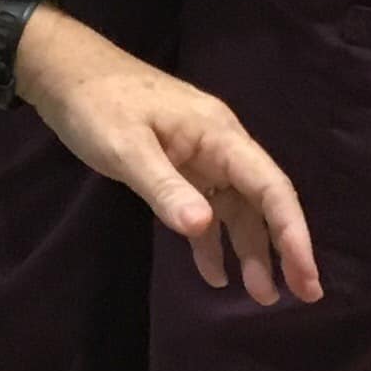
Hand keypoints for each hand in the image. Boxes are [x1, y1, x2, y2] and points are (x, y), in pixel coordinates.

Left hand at [16, 14, 321, 304]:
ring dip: (250, 250)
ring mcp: (200, 158)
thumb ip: (163, 187)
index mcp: (218, 135)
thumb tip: (203, 226)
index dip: (292, 232)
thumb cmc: (97, 104)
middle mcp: (219, 147)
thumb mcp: (126, 148)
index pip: (270, 186)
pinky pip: (206, 209)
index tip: (305, 273)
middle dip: (284, 247)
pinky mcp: (179, 168)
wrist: (65, 74)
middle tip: (302, 295)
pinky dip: (211, 241)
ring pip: (237, 209)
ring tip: (261, 296)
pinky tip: (215, 274)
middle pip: (263, 201)